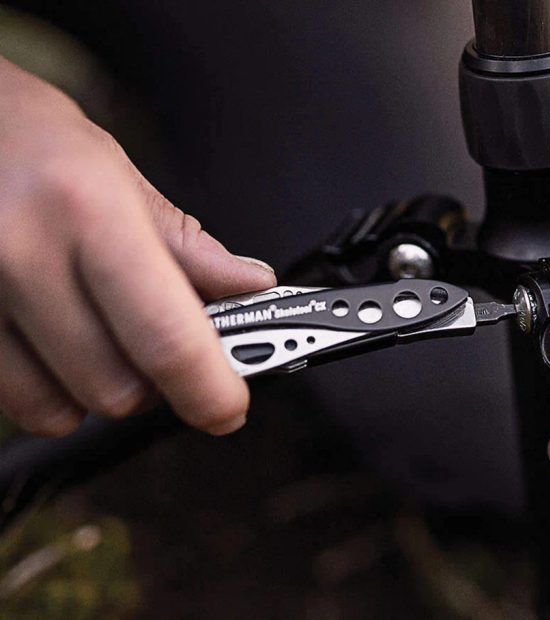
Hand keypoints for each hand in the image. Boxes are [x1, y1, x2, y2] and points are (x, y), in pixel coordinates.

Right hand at [0, 57, 275, 436]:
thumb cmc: (25, 137)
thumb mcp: (116, 173)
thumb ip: (187, 245)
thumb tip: (251, 288)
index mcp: (87, 211)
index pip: (167, 336)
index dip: (209, 390)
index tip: (229, 409)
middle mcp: (22, 256)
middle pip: (116, 388)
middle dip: (154, 383)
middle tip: (160, 348)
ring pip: (60, 408)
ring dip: (95, 390)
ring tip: (96, 335)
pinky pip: (11, 401)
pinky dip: (44, 390)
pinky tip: (49, 342)